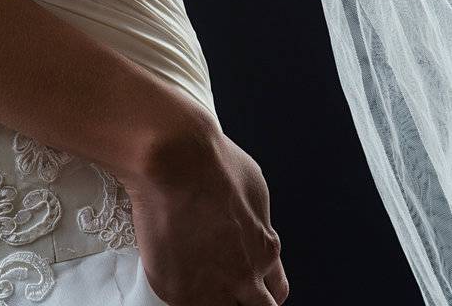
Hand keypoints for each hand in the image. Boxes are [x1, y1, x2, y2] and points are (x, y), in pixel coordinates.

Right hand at [122, 95, 288, 304]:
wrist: (177, 160)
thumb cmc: (213, 163)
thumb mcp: (253, 185)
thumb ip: (255, 218)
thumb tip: (252, 224)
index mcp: (265, 249)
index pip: (276, 290)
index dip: (263, 288)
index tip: (252, 283)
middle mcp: (245, 276)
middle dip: (245, 301)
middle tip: (228, 286)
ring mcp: (213, 289)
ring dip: (215, 300)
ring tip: (199, 281)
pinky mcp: (179, 293)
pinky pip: (186, 305)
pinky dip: (183, 295)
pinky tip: (175, 275)